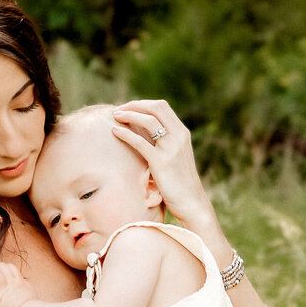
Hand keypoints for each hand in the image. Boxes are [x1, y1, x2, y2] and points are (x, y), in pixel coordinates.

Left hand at [112, 99, 217, 237]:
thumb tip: (147, 136)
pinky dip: (125, 134)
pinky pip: (140, 142)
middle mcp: (179, 136)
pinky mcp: (161, 162)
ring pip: (148, 121)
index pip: (161, 107)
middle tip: (118, 110)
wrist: (191, 202)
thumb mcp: (176, 157)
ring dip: (129, 115)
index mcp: (182, 133)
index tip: (128, 108)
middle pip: (155, 108)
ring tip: (115, 116)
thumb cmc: (180, 182)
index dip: (142, 104)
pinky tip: (115, 132)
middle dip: (134, 105)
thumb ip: (166, 144)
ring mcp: (171, 148)